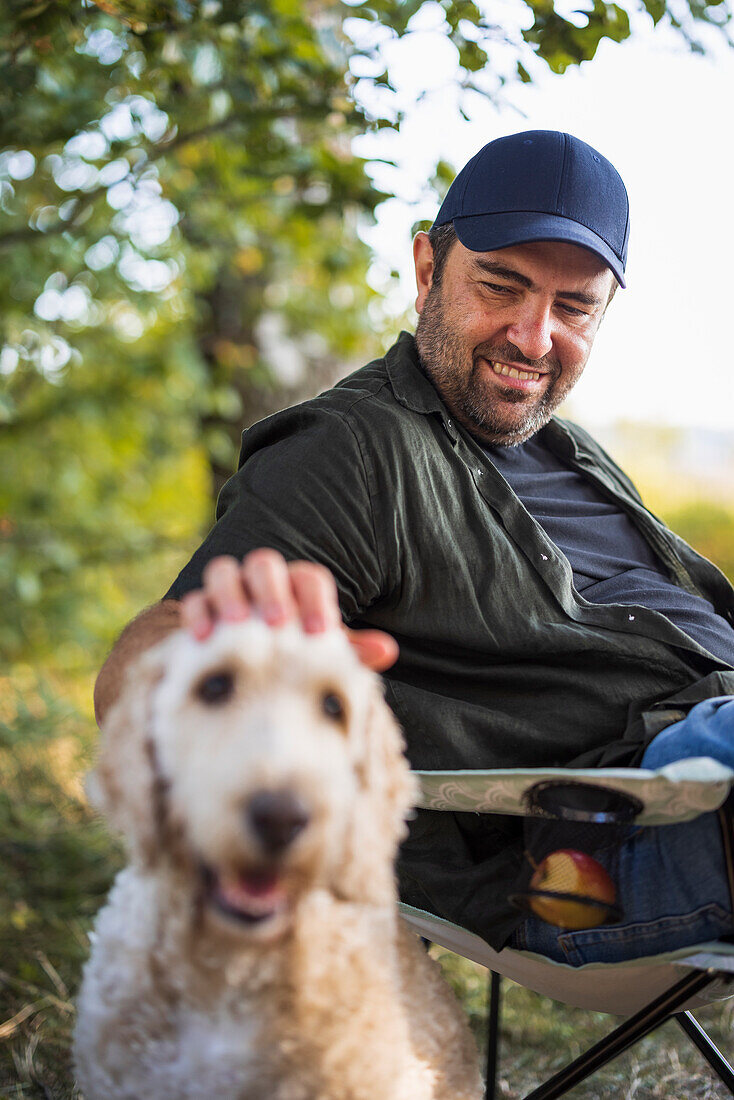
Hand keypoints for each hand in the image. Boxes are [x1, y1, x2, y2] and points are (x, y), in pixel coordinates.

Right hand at [179, 550, 398, 672]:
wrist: (256, 666)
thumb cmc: (298, 655)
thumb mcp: (325, 654)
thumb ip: (352, 651)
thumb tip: (387, 650)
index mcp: (299, 586)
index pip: (310, 578)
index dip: (316, 600)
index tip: (320, 632)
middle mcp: (264, 580)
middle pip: (264, 563)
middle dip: (271, 589)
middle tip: (278, 622)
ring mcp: (230, 590)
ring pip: (223, 571)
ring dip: (230, 594)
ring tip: (236, 625)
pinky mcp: (202, 608)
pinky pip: (195, 600)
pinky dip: (198, 614)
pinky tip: (204, 639)